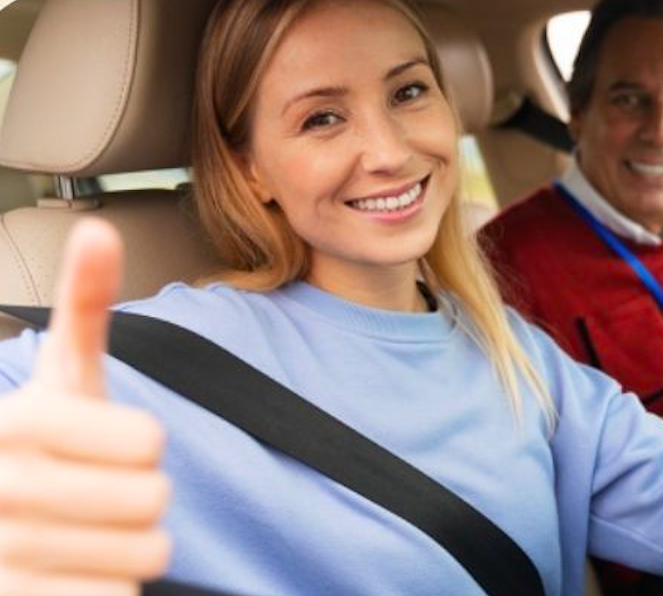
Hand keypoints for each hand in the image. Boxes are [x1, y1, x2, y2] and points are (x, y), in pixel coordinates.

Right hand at [0, 220, 170, 595]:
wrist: (2, 529)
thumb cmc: (48, 443)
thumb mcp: (64, 374)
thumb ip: (85, 303)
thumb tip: (99, 227)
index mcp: (15, 424)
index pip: (147, 441)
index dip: (144, 445)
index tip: (112, 445)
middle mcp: (0, 488)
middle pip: (152, 499)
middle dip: (143, 496)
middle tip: (102, 492)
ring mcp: (6, 556)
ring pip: (147, 555)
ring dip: (134, 545)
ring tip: (91, 532)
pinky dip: (115, 587)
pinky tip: (79, 573)